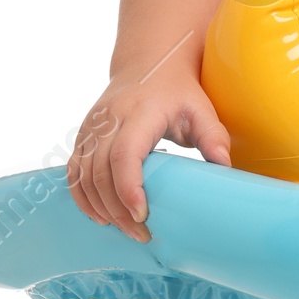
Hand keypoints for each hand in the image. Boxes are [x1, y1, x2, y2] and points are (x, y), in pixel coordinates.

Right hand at [68, 67, 230, 242]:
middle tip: (140, 234)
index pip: (124, 154)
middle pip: (100, 172)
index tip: (142, 215)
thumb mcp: (201, 110)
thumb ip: (214, 137)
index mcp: (138, 113)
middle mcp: (108, 120)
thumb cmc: (178, 92)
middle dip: (117, 209)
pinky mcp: (83, 135)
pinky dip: (82, 197)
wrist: (148, 64)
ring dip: (100, 208)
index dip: (128, 188)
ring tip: (125, 230)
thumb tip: (225, 167)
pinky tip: (100, 216)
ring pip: (82, 175)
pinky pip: (73, 171)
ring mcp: (91, 127)